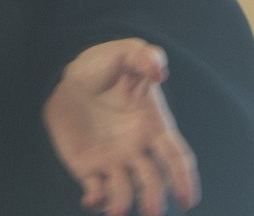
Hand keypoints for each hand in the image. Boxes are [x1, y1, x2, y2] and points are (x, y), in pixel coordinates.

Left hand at [43, 39, 199, 215]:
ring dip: (124, 203)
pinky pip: (97, 190)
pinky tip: (91, 198)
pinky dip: (97, 199)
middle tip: (153, 210)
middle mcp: (138, 150)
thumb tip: (159, 71)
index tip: (188, 199)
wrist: (65, 77)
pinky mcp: (90, 168)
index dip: (185, 180)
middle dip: (156, 198)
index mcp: (154, 127)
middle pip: (155, 181)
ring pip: (127, 191)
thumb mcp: (123, 53)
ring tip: (117, 210)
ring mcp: (115, 161)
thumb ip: (144, 57)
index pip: (177, 158)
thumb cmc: (102, 65)